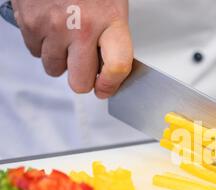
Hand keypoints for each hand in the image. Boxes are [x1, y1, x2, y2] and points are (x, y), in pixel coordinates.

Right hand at [11, 0, 132, 98]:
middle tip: (83, 68)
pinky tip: (50, 28)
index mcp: (110, 20)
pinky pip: (35, 52)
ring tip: (65, 39)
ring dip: (60, 60)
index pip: (117, 67)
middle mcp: (82, 27)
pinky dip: (42, 45)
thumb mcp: (112, 4)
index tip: (105, 88)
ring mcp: (53, 27)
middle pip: (79, 81)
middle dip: (81, 79)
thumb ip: (111, 35)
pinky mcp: (29, 23)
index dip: (111, 85)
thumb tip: (108, 66)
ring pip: (54, 69)